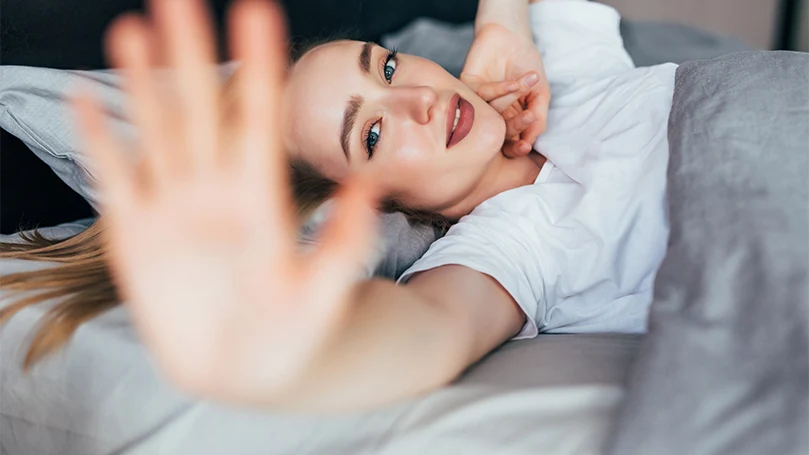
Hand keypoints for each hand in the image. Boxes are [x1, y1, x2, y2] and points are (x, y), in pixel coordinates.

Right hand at [72, 0, 378, 403]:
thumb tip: (372, 186)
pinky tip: (85, 98)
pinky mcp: (136, 234)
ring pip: (155, 131)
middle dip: (189, 53)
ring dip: (142, 82)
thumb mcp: (321, 293)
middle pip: (199, 109)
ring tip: (133, 28)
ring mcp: (173, 208)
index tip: (257, 10)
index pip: (256, 118)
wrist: (244, 368)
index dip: (257, 65)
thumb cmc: (290, 332)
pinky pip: (114, 178)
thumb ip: (343, 243)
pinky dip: (97, 139)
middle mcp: (215, 190)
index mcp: (259, 197)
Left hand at [461, 23, 550, 157]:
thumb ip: (538, 119)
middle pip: (498, 133)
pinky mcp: (468, 88)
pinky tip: (514, 81)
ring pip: (492, 113)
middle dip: (516, 126)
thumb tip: (531, 143)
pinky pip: (483, 96)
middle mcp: (492, 115)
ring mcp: (480, 103)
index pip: (510, 143)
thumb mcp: (540, 93)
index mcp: (509, 120)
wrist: (512, 37)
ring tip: (526, 83)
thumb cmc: (527, 64)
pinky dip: (501, 89)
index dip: (516, 148)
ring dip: (512, 99)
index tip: (525, 147)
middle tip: (528, 115)